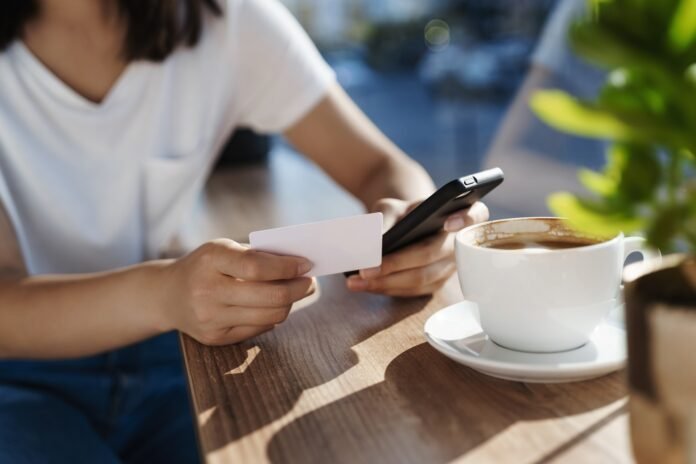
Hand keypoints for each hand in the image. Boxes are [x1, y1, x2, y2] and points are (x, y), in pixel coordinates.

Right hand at [160, 239, 314, 344]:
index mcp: (211, 260)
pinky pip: (258, 328)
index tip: (306, 265)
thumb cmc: (205, 266)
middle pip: (269, 297)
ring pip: (269, 316)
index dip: (287, 268)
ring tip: (296, 292)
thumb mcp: (223, 250)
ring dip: (290, 304)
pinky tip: (273, 306)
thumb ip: (257, 256)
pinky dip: (272, 316)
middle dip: (298, 289)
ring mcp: (209, 318)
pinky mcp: (214, 338)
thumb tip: (299, 266)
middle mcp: (207, 291)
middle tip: (310, 282)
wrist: (167, 295)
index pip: (257, 267)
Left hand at [346, 198, 488, 295]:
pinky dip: (387, 289)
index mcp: (461, 215)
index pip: (476, 215)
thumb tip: (374, 245)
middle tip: (365, 269)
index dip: (465, 219)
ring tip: (356, 282)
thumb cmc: (403, 212)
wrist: (406, 225)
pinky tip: (364, 285)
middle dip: (396, 264)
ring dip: (386, 283)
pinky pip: (413, 291)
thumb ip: (386, 219)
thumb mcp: (392, 206)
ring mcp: (451, 267)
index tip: (447, 222)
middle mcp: (462, 244)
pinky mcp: (437, 284)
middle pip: (432, 255)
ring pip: (421, 279)